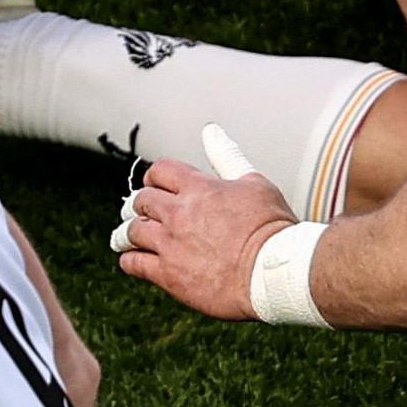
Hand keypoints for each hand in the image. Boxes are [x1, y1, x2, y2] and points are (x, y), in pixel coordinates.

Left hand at [111, 158, 299, 320]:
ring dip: (130, 232)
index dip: (156, 178)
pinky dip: (129, 259)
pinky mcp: (168, 274)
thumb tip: (211, 131)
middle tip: (143, 212)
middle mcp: (178, 213)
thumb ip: (227, 156)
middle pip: (142, 200)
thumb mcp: (255, 183)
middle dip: (142, 204)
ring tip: (131, 237)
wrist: (277, 272)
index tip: (157, 186)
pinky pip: (133, 263)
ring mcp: (170, 244)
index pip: (159, 171)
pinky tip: (133, 259)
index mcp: (198, 188)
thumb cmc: (272, 228)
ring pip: (131, 231)